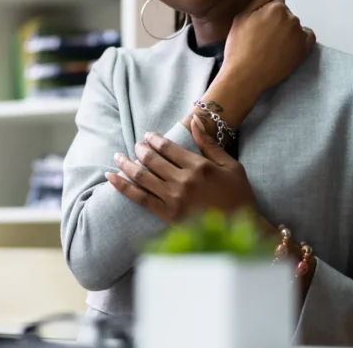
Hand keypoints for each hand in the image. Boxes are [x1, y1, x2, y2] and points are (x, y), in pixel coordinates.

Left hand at [106, 119, 261, 223]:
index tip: (148, 136)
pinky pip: (139, 198)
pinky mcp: (167, 215)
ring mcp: (174, 199)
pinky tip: (111, 177)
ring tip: (118, 157)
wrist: (241, 231)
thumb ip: (210, 144)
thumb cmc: (239, 196)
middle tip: (136, 145)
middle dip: (140, 149)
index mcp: (199, 167)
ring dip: (126, 163)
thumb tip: (195, 120)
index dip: (154, 139)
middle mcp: (184, 181)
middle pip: (152, 159)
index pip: (168, 147)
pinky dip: (122, 186)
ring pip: (142, 176)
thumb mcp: (231, 166)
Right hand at [220, 0, 315, 95]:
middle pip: (285, 13)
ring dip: (285, 30)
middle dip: (275, 20)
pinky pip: (307, 37)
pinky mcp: (304, 51)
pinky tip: (286, 47)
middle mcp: (292, 18)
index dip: (265, 10)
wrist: (245, 76)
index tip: (257, 23)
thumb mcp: (241, 17)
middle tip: (261, 37)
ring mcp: (300, 35)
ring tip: (270, 45)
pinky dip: (299, 39)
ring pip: (294, 25)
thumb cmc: (239, 46)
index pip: (276, 0)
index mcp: (276, 8)